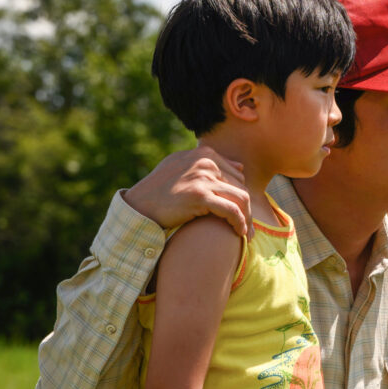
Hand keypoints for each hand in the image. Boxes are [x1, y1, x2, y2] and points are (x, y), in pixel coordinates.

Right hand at [123, 146, 252, 235]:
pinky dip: (239, 223)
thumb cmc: (160, 191)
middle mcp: (205, 162)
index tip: (245, 213)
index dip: (242, 196)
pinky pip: (231, 210)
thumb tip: (240, 167)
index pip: (237, 175)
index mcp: (204, 154)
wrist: (138, 206)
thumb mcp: (182, 168)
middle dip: (248, 210)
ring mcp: (202, 178)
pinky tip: (239, 234)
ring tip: (247, 234)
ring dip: (248, 218)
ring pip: (241, 198)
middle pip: (241, 187)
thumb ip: (208, 165)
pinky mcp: (199, 196)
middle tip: (250, 229)